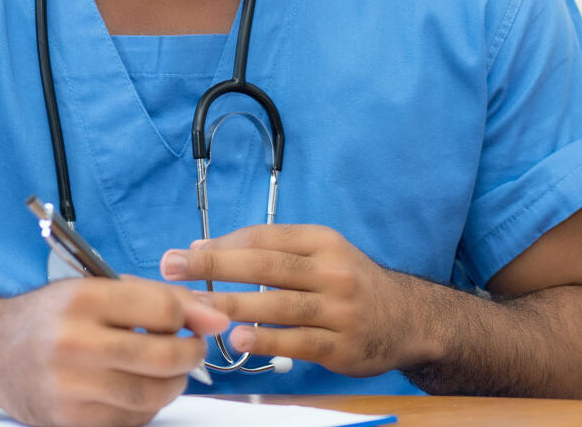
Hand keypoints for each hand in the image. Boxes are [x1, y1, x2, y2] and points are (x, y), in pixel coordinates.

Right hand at [0, 277, 227, 426]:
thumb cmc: (49, 316)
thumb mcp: (95, 289)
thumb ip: (155, 298)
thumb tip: (214, 317)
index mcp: (82, 300)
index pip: (161, 309)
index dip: (193, 317)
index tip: (204, 322)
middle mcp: (74, 344)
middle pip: (163, 356)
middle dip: (190, 354)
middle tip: (192, 349)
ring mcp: (71, 387)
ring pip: (152, 394)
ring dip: (173, 384)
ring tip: (167, 369)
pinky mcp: (71, 420)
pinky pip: (131, 419)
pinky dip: (146, 406)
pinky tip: (136, 387)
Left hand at [159, 224, 434, 377]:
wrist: (407, 319)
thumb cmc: (351, 284)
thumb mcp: (322, 254)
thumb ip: (274, 252)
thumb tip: (209, 249)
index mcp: (322, 242)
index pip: (265, 238)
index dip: (222, 244)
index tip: (186, 251)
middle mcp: (332, 271)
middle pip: (265, 265)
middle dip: (214, 265)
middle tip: (174, 267)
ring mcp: (339, 309)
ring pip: (278, 304)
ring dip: (233, 304)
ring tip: (196, 307)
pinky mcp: (341, 345)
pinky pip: (298, 341)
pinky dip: (267, 340)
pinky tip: (239, 339)